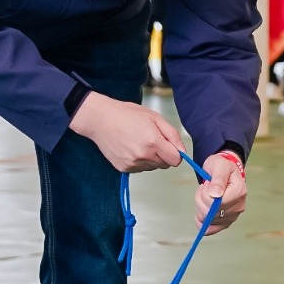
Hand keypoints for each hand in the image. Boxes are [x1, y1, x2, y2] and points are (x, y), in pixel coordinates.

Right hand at [68, 92, 185, 172]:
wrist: (101, 119)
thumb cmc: (127, 115)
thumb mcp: (154, 117)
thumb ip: (172, 134)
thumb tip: (182, 151)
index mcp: (153, 142)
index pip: (176, 160)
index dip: (175, 152)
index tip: (168, 144)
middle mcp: (143, 156)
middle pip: (165, 165)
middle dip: (163, 154)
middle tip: (151, 139)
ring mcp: (132, 163)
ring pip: (153, 167)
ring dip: (151, 158)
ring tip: (139, 142)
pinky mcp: (124, 168)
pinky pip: (140, 168)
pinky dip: (139, 160)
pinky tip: (131, 147)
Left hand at [195, 152, 245, 230]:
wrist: (224, 170)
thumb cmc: (222, 166)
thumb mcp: (219, 166)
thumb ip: (218, 179)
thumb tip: (215, 195)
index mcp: (239, 192)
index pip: (217, 203)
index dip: (206, 194)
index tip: (207, 183)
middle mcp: (238, 206)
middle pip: (211, 212)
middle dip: (201, 199)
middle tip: (205, 187)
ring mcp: (233, 216)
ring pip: (208, 220)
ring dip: (200, 207)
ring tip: (205, 194)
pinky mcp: (226, 222)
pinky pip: (211, 230)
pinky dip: (202, 222)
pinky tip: (200, 213)